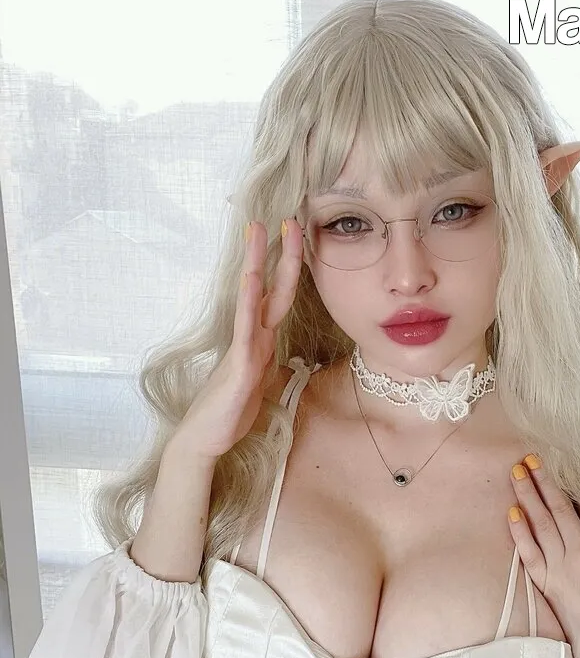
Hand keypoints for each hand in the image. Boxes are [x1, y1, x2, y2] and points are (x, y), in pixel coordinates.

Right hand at [173, 218, 302, 459]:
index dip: (290, 268)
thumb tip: (273, 350)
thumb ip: (265, 362)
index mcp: (261, 342)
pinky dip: (248, 301)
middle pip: (271, 288)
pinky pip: (245, 329)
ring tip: (258, 229)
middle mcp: (253, 338)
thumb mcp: (258, 383)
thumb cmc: (229, 414)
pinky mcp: (239, 367)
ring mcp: (244, 349)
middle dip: (281, 252)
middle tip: (286, 216)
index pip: (278, 298)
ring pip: (254, 298)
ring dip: (258, 262)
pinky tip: (250, 278)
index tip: (297, 237)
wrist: (203, 441)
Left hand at [506, 453, 579, 649]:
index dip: (573, 485)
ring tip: (517, 473)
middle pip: (562, 508)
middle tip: (530, 457)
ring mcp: (565, 569)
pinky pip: (530, 552)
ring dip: (528, 496)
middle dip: (545, 480)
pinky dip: (520, 531)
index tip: (561, 464)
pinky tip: (512, 512)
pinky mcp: (548, 585)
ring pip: (543, 523)